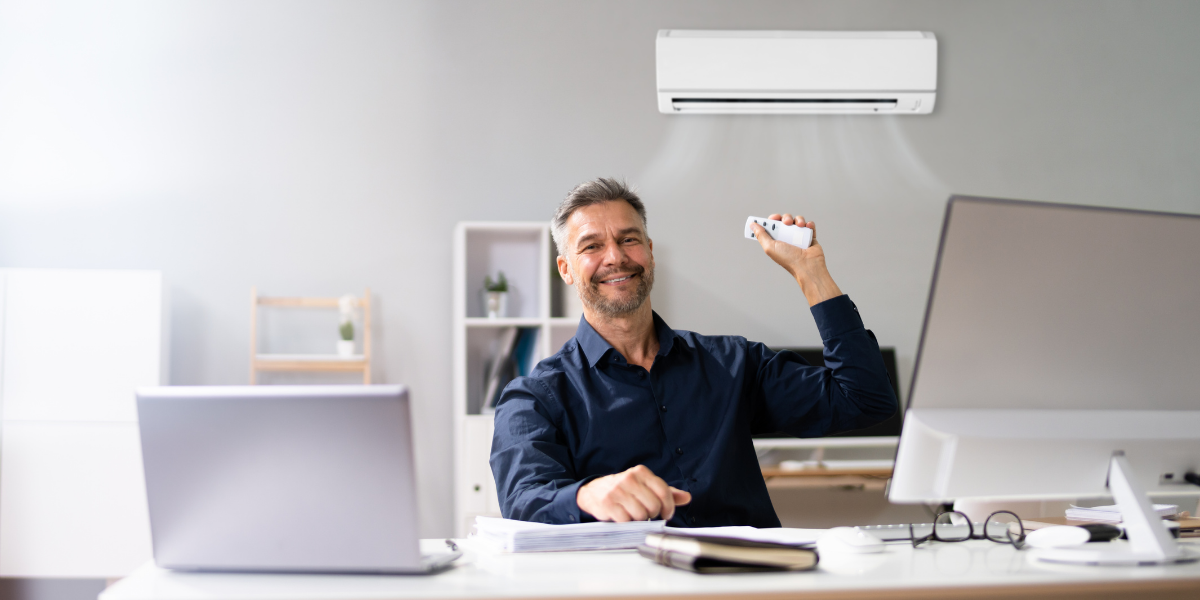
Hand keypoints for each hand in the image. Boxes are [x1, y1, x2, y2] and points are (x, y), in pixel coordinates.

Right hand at [576, 465, 691, 521]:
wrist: (594, 491)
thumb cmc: (625, 489)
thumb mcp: (646, 486)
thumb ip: (667, 492)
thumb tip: (687, 497)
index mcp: (641, 472)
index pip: (663, 491)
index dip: (669, 507)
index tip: (667, 513)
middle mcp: (629, 478)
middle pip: (653, 505)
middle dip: (652, 513)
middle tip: (646, 513)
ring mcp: (617, 490)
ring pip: (640, 514)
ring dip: (639, 519)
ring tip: (633, 513)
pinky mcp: (607, 503)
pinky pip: (626, 520)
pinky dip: (627, 522)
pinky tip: (623, 515)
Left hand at [751, 213, 842, 305]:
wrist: (807, 265)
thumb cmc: (788, 260)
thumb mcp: (770, 247)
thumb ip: (761, 235)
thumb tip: (752, 225)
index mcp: (776, 240)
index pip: (773, 225)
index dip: (773, 219)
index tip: (774, 218)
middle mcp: (787, 238)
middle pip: (785, 220)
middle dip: (786, 218)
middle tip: (787, 222)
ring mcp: (799, 237)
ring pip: (798, 221)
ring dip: (799, 220)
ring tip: (800, 226)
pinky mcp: (810, 237)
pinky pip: (809, 226)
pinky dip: (809, 224)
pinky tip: (808, 227)